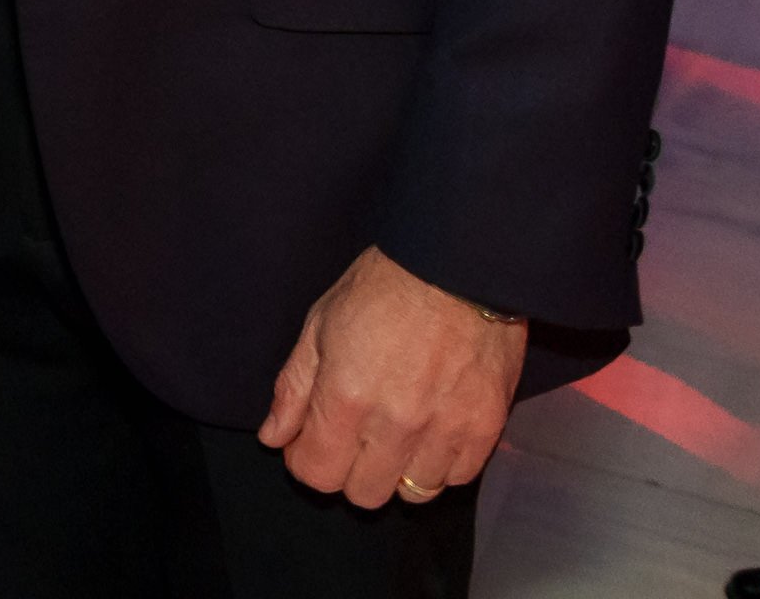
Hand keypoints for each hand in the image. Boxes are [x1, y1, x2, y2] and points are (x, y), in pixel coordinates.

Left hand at [255, 245, 525, 508]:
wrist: (456, 266)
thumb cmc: (382, 287)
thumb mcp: (319, 326)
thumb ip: (294, 389)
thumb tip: (273, 437)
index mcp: (345, 398)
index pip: (317, 474)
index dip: (307, 461)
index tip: (311, 443)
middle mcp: (395, 425)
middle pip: (365, 494)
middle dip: (350, 471)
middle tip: (354, 438)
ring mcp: (445, 430)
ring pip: (414, 493)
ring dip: (399, 471)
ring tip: (397, 434)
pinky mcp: (486, 428)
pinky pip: (458, 477)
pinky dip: (441, 464)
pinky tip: (432, 432)